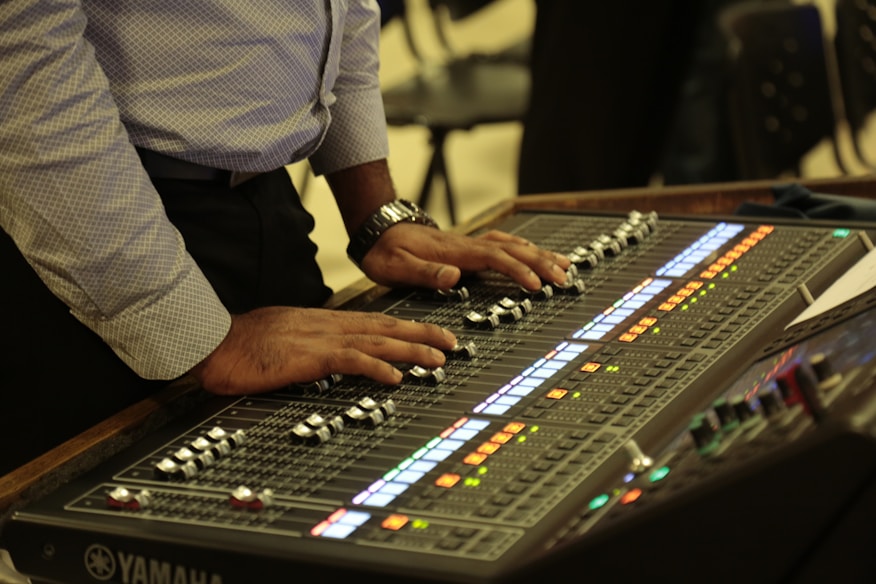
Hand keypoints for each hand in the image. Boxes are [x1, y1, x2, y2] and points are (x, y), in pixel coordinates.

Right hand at [190, 306, 456, 394]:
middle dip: (422, 333)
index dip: (407, 326)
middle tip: (452, 342)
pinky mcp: (308, 355)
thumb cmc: (245, 345)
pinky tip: (396, 376)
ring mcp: (320, 338)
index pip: (375, 321)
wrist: (215, 342)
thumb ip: (313, 345)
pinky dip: (376, 366)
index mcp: (324, 322)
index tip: (431, 332)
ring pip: (377, 340)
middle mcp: (328, 325)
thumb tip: (331, 358)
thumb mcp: (287, 340)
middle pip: (385, 325)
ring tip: (438, 358)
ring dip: (411, 349)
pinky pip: (350, 360)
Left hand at [360, 223, 571, 290]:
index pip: (495, 258)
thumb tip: (454, 276)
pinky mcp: (467, 246)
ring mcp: (468, 244)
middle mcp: (466, 245)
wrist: (377, 229)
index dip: (518, 270)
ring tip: (563, 264)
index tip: (536, 285)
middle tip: (564, 277)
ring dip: (538, 254)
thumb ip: (425, 272)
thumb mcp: (396, 267)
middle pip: (512, 249)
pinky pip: (503, 244)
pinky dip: (524, 249)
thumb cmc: (385, 251)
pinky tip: (535, 254)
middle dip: (541, 262)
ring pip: (512, 244)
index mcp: (454, 252)